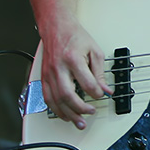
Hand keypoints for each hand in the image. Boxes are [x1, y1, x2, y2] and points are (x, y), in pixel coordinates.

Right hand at [38, 15, 111, 129]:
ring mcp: (49, 74)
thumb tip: (105, 89)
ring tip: (78, 121)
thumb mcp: (94, 50)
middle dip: (80, 109)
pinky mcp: (44, 77)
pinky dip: (56, 109)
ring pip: (55, 100)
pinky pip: (47, 98)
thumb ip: (100, 72)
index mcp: (73, 59)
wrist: (57, 27)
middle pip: (67, 95)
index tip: (101, 95)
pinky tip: (65, 115)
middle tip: (90, 112)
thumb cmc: (75, 36)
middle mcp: (58, 68)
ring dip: (68, 114)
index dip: (96, 93)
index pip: (86, 83)